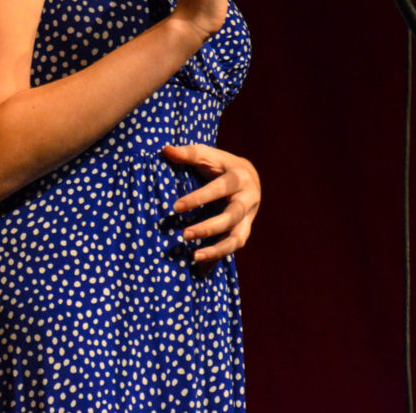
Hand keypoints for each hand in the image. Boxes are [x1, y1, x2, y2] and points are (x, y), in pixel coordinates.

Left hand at [162, 142, 260, 263]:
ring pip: (237, 238)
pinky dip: (219, 257)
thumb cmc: (221, 165)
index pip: (218, 189)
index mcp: (238, 177)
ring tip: (194, 256)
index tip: (176, 207)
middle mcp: (247, 199)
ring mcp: (249, 217)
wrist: (249, 176)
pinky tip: (201, 265)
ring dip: (217, 249)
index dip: (198, 198)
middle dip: (208, 228)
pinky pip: (234, 247)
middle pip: (231, 217)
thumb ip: (188, 154)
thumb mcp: (208, 155)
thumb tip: (166, 150)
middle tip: (184, 235)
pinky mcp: (245, 230)